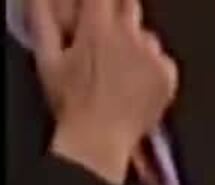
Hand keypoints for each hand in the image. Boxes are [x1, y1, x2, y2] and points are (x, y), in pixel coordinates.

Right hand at [27, 0, 177, 182]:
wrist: (99, 140)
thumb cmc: (70, 101)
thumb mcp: (48, 57)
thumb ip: (44, 19)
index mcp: (98, 28)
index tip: (95, 8)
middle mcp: (130, 37)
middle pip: (129, 4)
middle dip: (117, 12)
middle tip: (105, 34)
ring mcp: (153, 56)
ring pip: (147, 34)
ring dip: (134, 42)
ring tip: (117, 66)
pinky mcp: (168, 76)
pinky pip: (162, 59)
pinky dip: (151, 65)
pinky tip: (133, 81)